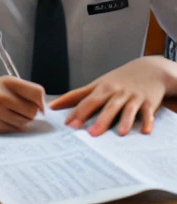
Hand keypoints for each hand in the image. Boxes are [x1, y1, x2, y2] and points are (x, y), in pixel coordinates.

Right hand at [0, 76, 44, 131]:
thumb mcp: (5, 84)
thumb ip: (25, 93)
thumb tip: (45, 110)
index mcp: (9, 82)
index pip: (37, 92)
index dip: (41, 102)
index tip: (38, 105)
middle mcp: (3, 95)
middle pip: (33, 111)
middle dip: (30, 113)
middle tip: (18, 109)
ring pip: (24, 122)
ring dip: (21, 121)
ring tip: (8, 114)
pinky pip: (14, 129)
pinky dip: (12, 126)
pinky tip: (2, 119)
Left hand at [51, 57, 170, 135]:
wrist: (148, 70)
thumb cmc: (119, 80)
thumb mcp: (100, 84)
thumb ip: (80, 95)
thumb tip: (55, 105)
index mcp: (101, 88)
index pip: (84, 98)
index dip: (74, 110)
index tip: (66, 123)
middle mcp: (115, 92)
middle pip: (104, 105)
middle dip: (95, 118)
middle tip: (87, 133)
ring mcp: (132, 96)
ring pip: (126, 109)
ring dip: (123, 120)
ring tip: (120, 133)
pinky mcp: (148, 102)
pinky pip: (147, 113)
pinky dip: (147, 121)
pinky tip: (145, 131)